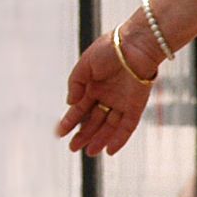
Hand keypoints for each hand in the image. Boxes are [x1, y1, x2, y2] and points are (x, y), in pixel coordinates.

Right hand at [55, 28, 156, 156]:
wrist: (136, 43)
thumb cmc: (110, 48)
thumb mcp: (85, 64)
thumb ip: (76, 83)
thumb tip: (70, 103)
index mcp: (93, 87)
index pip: (80, 109)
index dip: (70, 121)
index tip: (60, 133)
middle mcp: (107, 97)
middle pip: (94, 121)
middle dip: (83, 135)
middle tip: (73, 148)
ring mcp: (121, 102)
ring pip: (109, 126)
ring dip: (99, 140)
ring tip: (89, 153)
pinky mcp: (136, 106)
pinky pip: (127, 126)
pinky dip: (119, 139)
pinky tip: (109, 151)